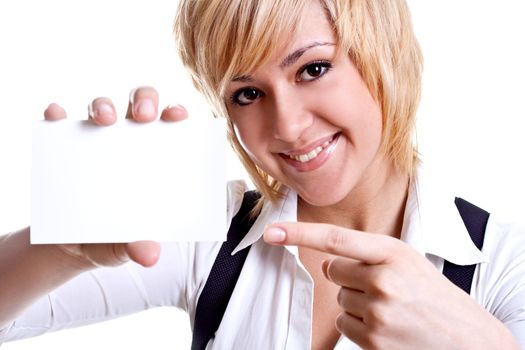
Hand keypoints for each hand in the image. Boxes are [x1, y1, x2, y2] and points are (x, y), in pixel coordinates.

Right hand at [43, 86, 187, 268]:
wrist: (71, 246)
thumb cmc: (112, 238)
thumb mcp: (124, 246)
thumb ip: (137, 246)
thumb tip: (150, 255)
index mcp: (156, 159)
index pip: (172, 127)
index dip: (177, 114)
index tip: (179, 116)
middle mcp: (129, 142)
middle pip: (141, 105)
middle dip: (145, 101)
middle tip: (144, 116)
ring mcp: (96, 140)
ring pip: (103, 107)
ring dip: (104, 106)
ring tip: (103, 120)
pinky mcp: (64, 144)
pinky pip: (59, 122)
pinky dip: (57, 115)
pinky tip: (56, 116)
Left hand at [264, 222, 517, 348]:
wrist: (466, 338)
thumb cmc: (432, 294)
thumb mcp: (407, 261)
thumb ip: (367, 254)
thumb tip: (326, 263)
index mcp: (392, 252)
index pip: (335, 239)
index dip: (298, 233)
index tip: (270, 231)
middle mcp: (383, 279)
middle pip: (333, 271)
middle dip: (348, 278)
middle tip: (382, 288)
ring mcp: (377, 311)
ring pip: (339, 300)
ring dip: (356, 304)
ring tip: (390, 309)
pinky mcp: (373, 338)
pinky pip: (344, 325)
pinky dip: (359, 326)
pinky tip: (386, 327)